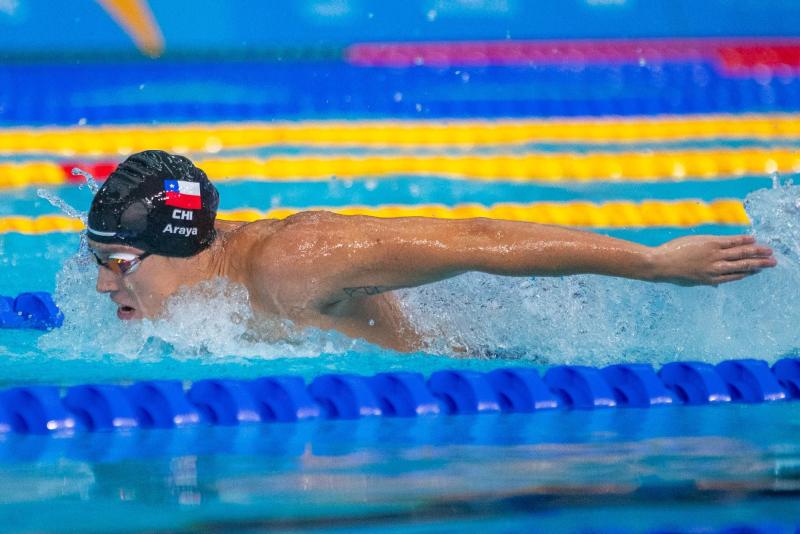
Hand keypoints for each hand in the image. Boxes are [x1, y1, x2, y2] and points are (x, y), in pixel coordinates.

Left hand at [651, 235, 775, 285]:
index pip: (735, 276)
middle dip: (759, 264)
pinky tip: (752, 239)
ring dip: (756, 252)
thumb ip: (706, 281)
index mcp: (711, 279)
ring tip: (768, 252)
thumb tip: (716, 285)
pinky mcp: (709, 244)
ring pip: (740, 254)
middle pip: (742, 266)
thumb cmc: (672, 273)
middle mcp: (716, 269)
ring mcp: (713, 256)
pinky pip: (730, 242)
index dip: (748, 272)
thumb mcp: (691, 282)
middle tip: (772, 262)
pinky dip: (742, 240)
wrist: (660, 265)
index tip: (758, 270)